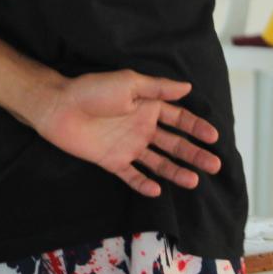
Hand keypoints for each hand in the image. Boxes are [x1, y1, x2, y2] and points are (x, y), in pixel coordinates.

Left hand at [29, 70, 221, 197]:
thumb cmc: (92, 90)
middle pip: (174, 144)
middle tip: (214, 165)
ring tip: (193, 181)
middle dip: (194, 154)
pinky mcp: (112, 161)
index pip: (179, 119)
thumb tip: (188, 87)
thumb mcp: (128, 83)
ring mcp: (128, 146)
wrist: (58, 106)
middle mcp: (141, 127)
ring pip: (158, 162)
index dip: (196, 128)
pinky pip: (132, 176)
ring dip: (176, 171)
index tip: (214, 137)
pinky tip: (158, 191)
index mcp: (147, 107)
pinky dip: (144, 185)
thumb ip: (158, 88)